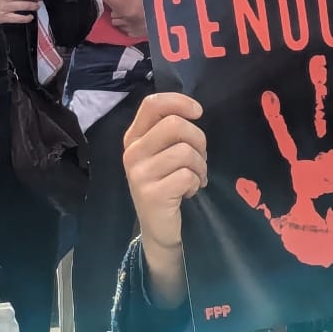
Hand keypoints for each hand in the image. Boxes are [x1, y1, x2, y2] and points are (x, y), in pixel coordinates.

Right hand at [124, 92, 206, 302]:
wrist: (158, 229)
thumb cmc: (166, 184)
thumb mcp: (162, 154)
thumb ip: (170, 131)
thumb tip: (193, 110)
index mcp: (134, 137)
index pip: (152, 104)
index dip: (179, 102)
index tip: (198, 112)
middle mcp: (132, 152)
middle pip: (175, 125)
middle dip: (198, 140)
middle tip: (200, 159)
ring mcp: (139, 173)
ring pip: (185, 151)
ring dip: (200, 166)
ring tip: (195, 178)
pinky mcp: (151, 194)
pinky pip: (187, 175)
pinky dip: (196, 183)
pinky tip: (189, 192)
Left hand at [235, 54, 332, 267]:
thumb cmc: (306, 236)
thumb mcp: (280, 219)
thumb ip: (261, 200)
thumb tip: (240, 182)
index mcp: (299, 170)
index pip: (285, 137)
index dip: (277, 117)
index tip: (268, 93)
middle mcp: (320, 160)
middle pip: (317, 119)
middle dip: (317, 92)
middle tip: (315, 61)